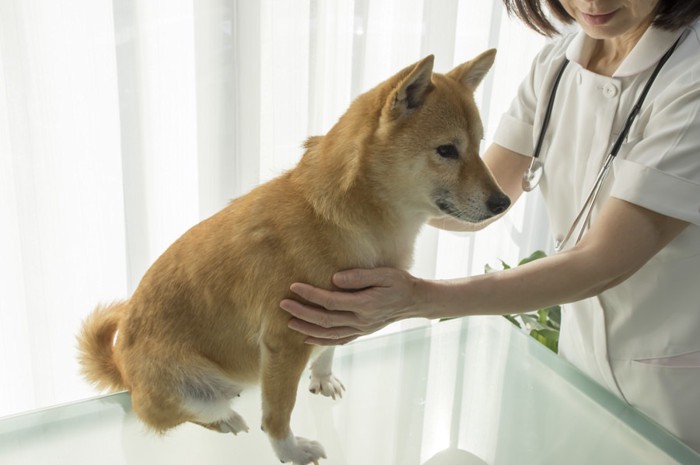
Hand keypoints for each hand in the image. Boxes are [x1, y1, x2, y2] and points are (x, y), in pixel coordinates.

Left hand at [280, 268, 421, 344]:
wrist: (415, 301)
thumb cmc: (399, 283)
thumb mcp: (384, 274)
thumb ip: (359, 276)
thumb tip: (334, 279)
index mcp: (365, 304)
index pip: (331, 301)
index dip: (310, 295)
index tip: (294, 287)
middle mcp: (361, 320)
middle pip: (325, 319)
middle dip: (302, 313)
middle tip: (284, 305)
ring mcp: (361, 329)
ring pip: (329, 333)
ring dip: (307, 329)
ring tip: (289, 323)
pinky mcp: (361, 332)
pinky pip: (338, 340)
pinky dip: (322, 341)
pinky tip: (308, 338)